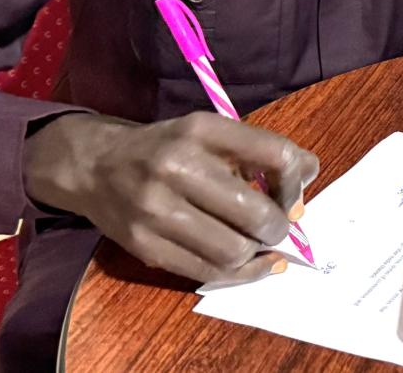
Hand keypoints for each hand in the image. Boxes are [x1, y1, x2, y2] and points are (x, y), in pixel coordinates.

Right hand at [23, 112, 318, 284]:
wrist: (95, 167)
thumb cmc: (169, 148)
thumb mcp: (212, 132)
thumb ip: (260, 151)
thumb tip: (307, 182)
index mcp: (202, 130)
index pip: (276, 155)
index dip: (296, 179)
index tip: (293, 190)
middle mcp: (176, 167)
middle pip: (255, 213)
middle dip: (280, 225)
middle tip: (279, 225)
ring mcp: (156, 210)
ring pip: (234, 250)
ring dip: (259, 252)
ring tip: (258, 242)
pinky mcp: (144, 246)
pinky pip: (207, 272)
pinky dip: (240, 273)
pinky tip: (250, 264)